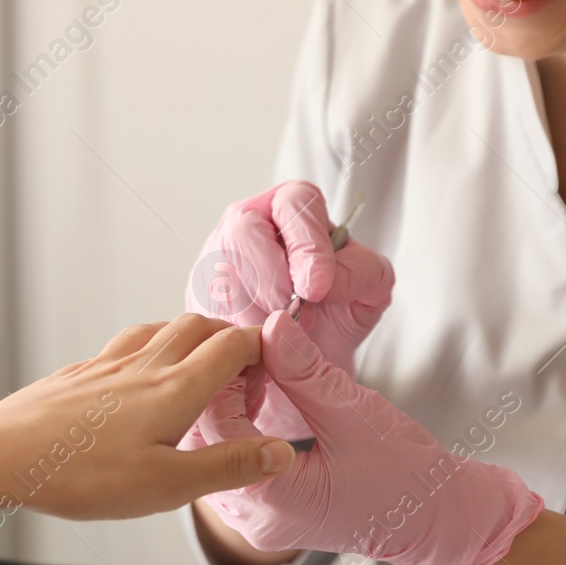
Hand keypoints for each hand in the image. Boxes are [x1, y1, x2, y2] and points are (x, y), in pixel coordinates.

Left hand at [0, 314, 297, 519]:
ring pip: (160, 329)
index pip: (235, 345)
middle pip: (199, 326)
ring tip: (197, 367)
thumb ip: (229, 465)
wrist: (1, 458)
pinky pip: (123, 346)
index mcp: (174, 389)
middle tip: (243, 369)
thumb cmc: (79, 476)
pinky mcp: (77, 374)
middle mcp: (142, 366)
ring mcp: (106, 365)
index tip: (275, 371)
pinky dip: (148, 349)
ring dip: (189, 338)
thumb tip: (281, 451)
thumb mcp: (169, 486)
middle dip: (230, 338)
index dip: (264, 350)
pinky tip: (137, 378)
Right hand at [186, 181, 393, 440]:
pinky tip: (254, 351)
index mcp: (294, 209)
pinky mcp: (195, 295)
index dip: (306, 243)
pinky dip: (231, 336)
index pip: (294, 203)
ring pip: (219, 272)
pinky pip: (203, 310)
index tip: (316, 288)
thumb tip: (321, 281)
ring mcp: (214, 256)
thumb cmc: (337, 314)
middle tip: (290, 313)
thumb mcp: (370, 290)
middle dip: (269, 278)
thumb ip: (362, 272)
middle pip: (243, 231)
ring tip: (278, 338)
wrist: (309, 361)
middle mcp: (248, 223)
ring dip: (251, 312)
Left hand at [197, 311, 542, 564]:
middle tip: (244, 354)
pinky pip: (227, 470)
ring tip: (251, 375)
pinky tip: (252, 405)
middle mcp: (252, 518)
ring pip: (210, 457)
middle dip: (217, 392)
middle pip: (204, 444)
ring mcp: (254, 522)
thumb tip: (271, 326)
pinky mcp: (261, 516)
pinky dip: (232, 433)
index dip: (225, 377)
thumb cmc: (404, 474)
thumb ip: (306, 371)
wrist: (432, 519)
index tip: (247, 344)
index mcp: (271, 497)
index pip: (216, 426)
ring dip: (222, 411)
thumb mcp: (353, 412)